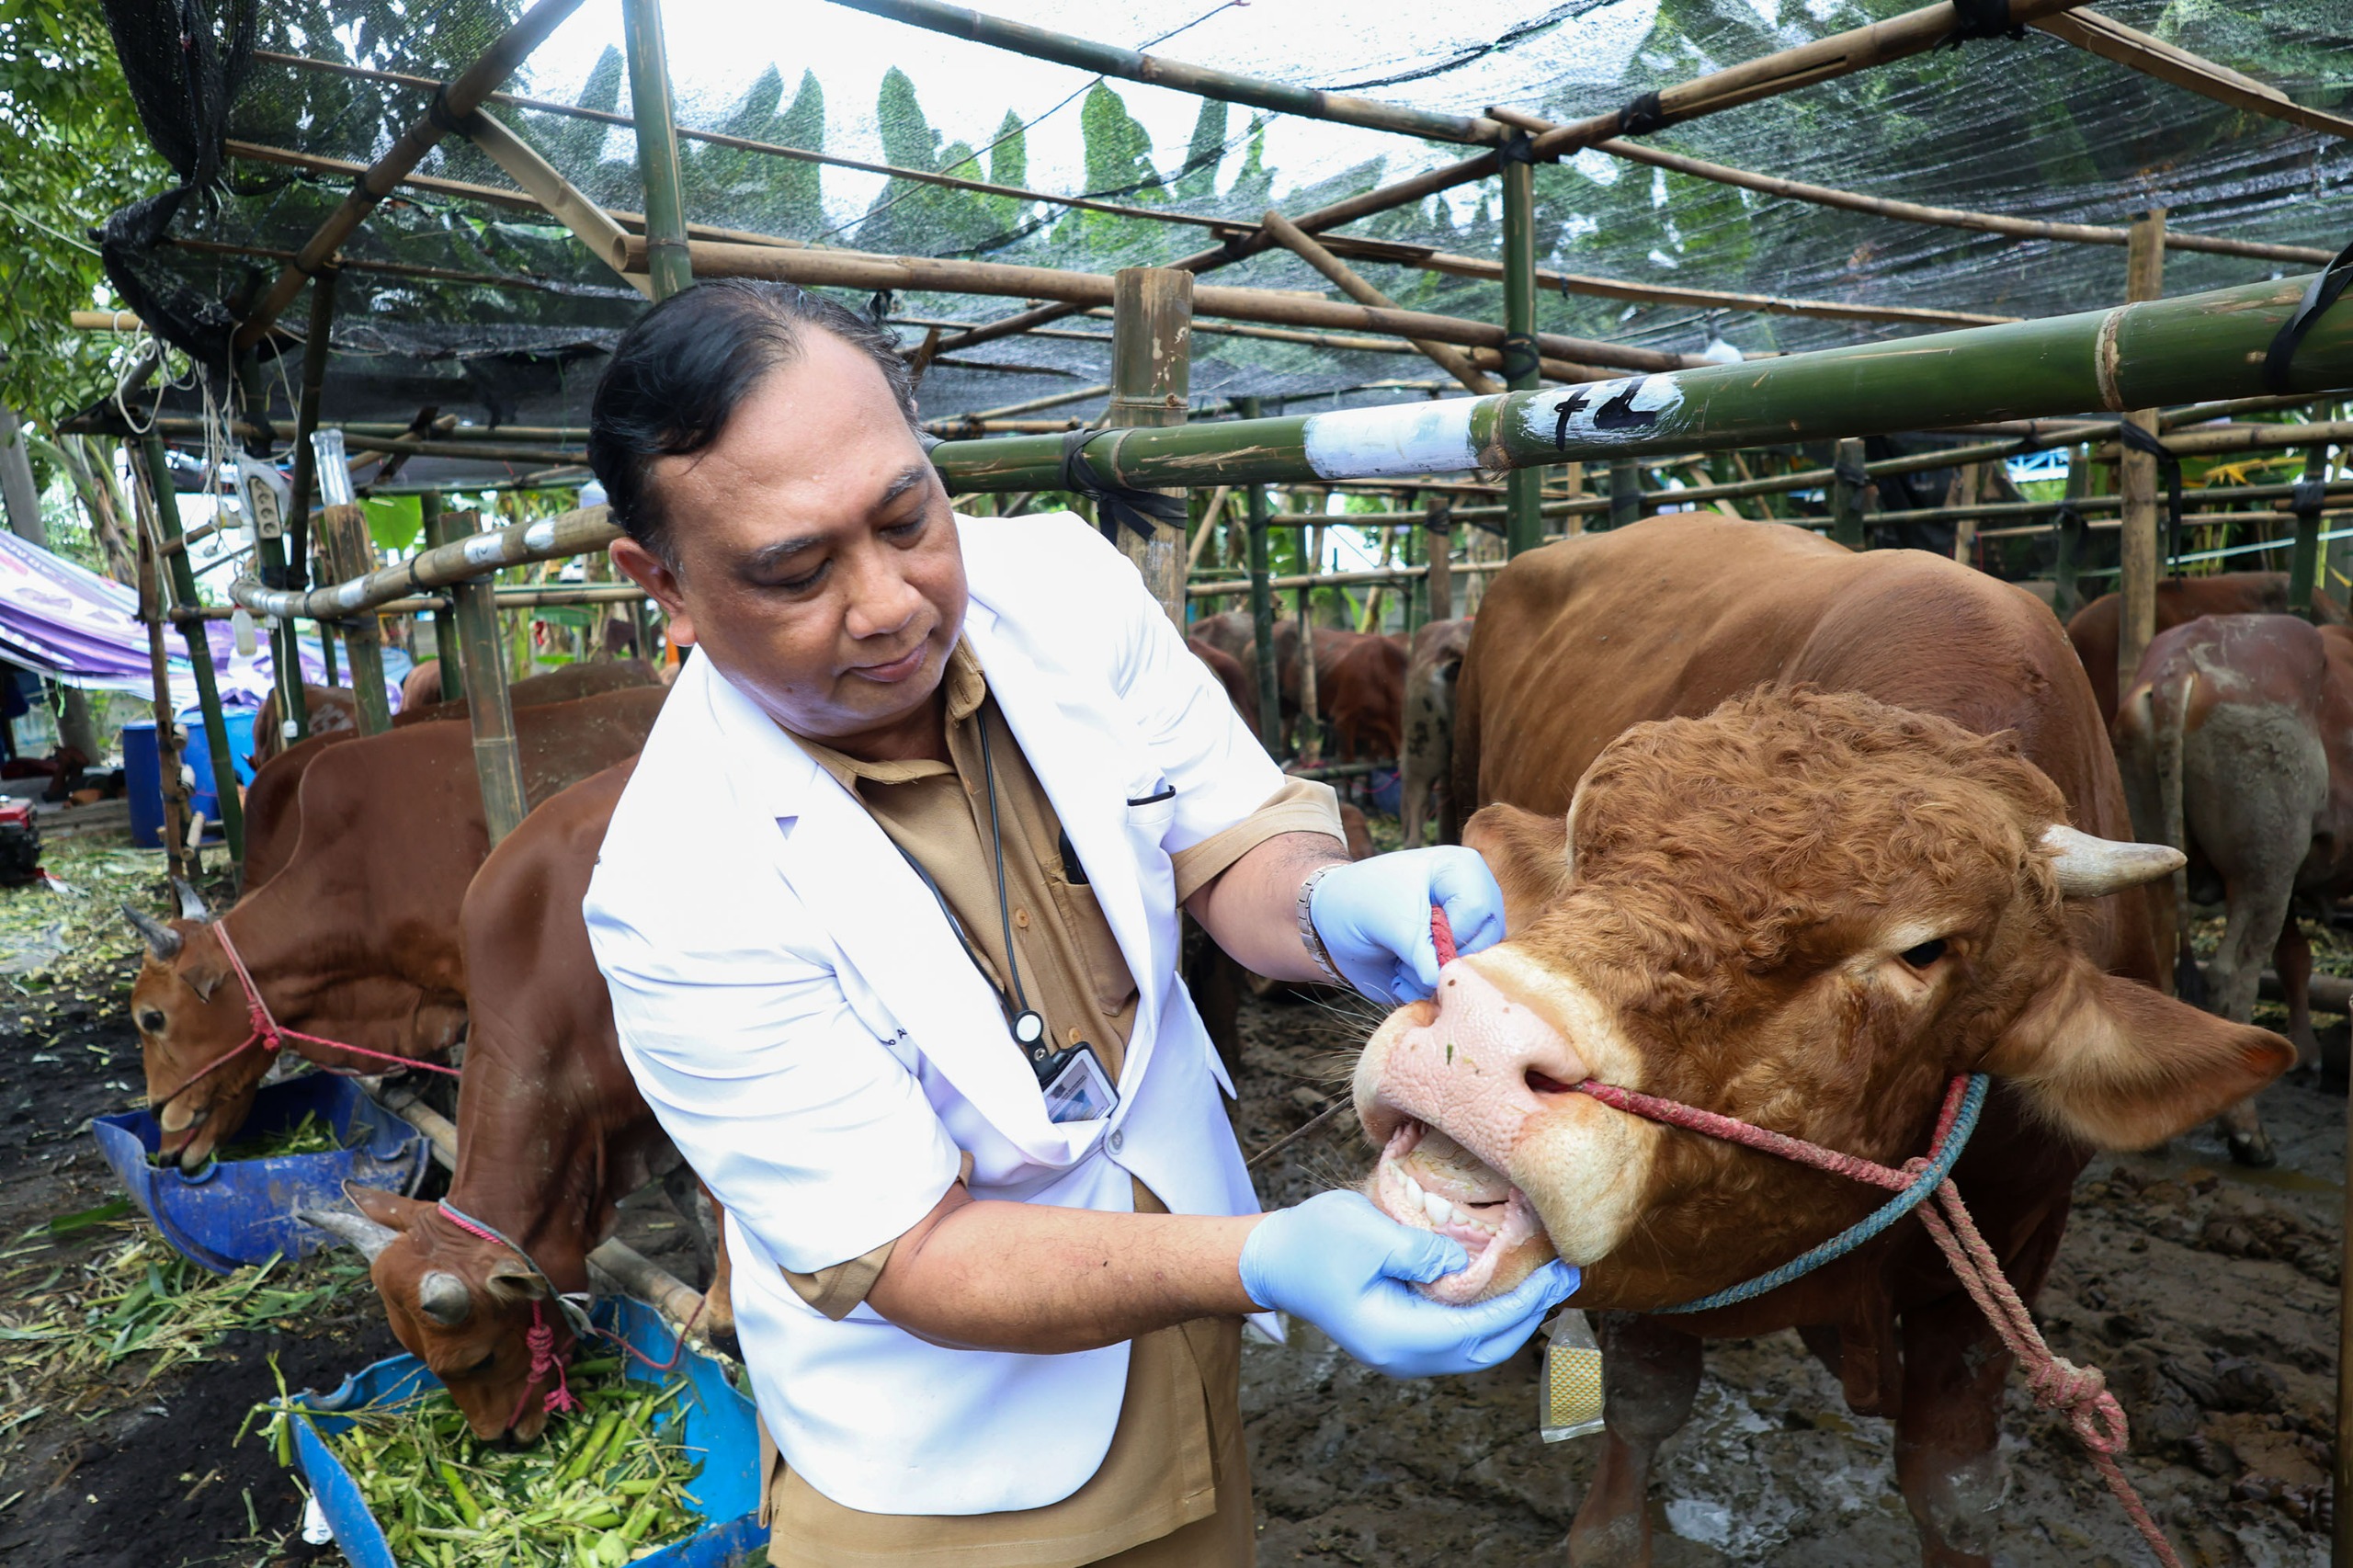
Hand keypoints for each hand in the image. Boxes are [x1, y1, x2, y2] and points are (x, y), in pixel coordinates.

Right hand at [1237, 1190, 1579, 1378]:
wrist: (1273, 1259)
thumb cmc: (1314, 1242)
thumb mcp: (1367, 1234)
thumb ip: (1420, 1252)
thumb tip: (1463, 1264)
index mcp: (1396, 1336)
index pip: (1477, 1330)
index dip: (1522, 1305)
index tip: (1555, 1276)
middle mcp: (1404, 1354)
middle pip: (1484, 1349)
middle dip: (1530, 1315)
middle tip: (1565, 1276)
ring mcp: (1402, 1348)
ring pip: (1474, 1346)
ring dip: (1513, 1316)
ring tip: (1545, 1281)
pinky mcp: (1402, 1333)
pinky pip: (1458, 1332)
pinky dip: (1489, 1312)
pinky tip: (1504, 1284)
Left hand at [1309, 847, 1505, 1003]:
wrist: (1332, 922)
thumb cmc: (1360, 902)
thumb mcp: (1388, 920)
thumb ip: (1418, 950)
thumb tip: (1435, 979)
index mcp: (1464, 872)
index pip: (1479, 910)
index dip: (1452, 931)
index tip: (1415, 932)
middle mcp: (1474, 904)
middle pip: (1485, 944)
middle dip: (1440, 958)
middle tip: (1404, 953)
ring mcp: (1465, 935)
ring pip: (1469, 970)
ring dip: (1426, 977)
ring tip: (1397, 960)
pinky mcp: (1449, 963)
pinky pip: (1448, 986)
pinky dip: (1419, 988)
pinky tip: (1397, 972)